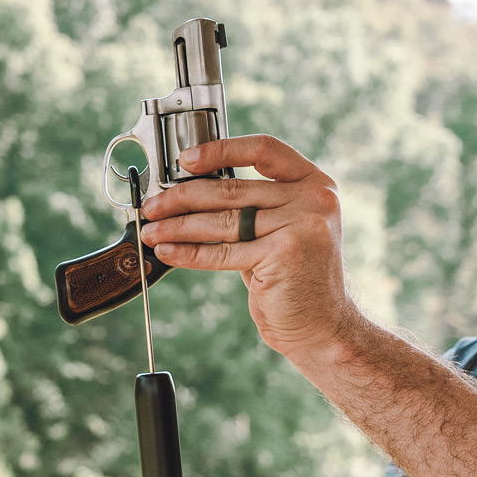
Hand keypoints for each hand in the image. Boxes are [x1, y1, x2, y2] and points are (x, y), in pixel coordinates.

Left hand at [139, 135, 361, 362]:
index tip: (186, 160)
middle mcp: (313, 201)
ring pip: (224, 221)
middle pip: (234, 189)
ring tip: (153, 231)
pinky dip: (189, 252)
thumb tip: (192, 193)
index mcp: (315, 185)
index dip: (221, 150)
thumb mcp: (283, 231)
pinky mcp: (283, 254)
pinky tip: (169, 251)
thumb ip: (254, 208)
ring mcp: (301, 226)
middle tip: (154, 205)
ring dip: (179, 226)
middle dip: (183, 197)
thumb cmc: (298, 279)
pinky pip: (223, 252)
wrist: (324, 326)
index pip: (264, 150)